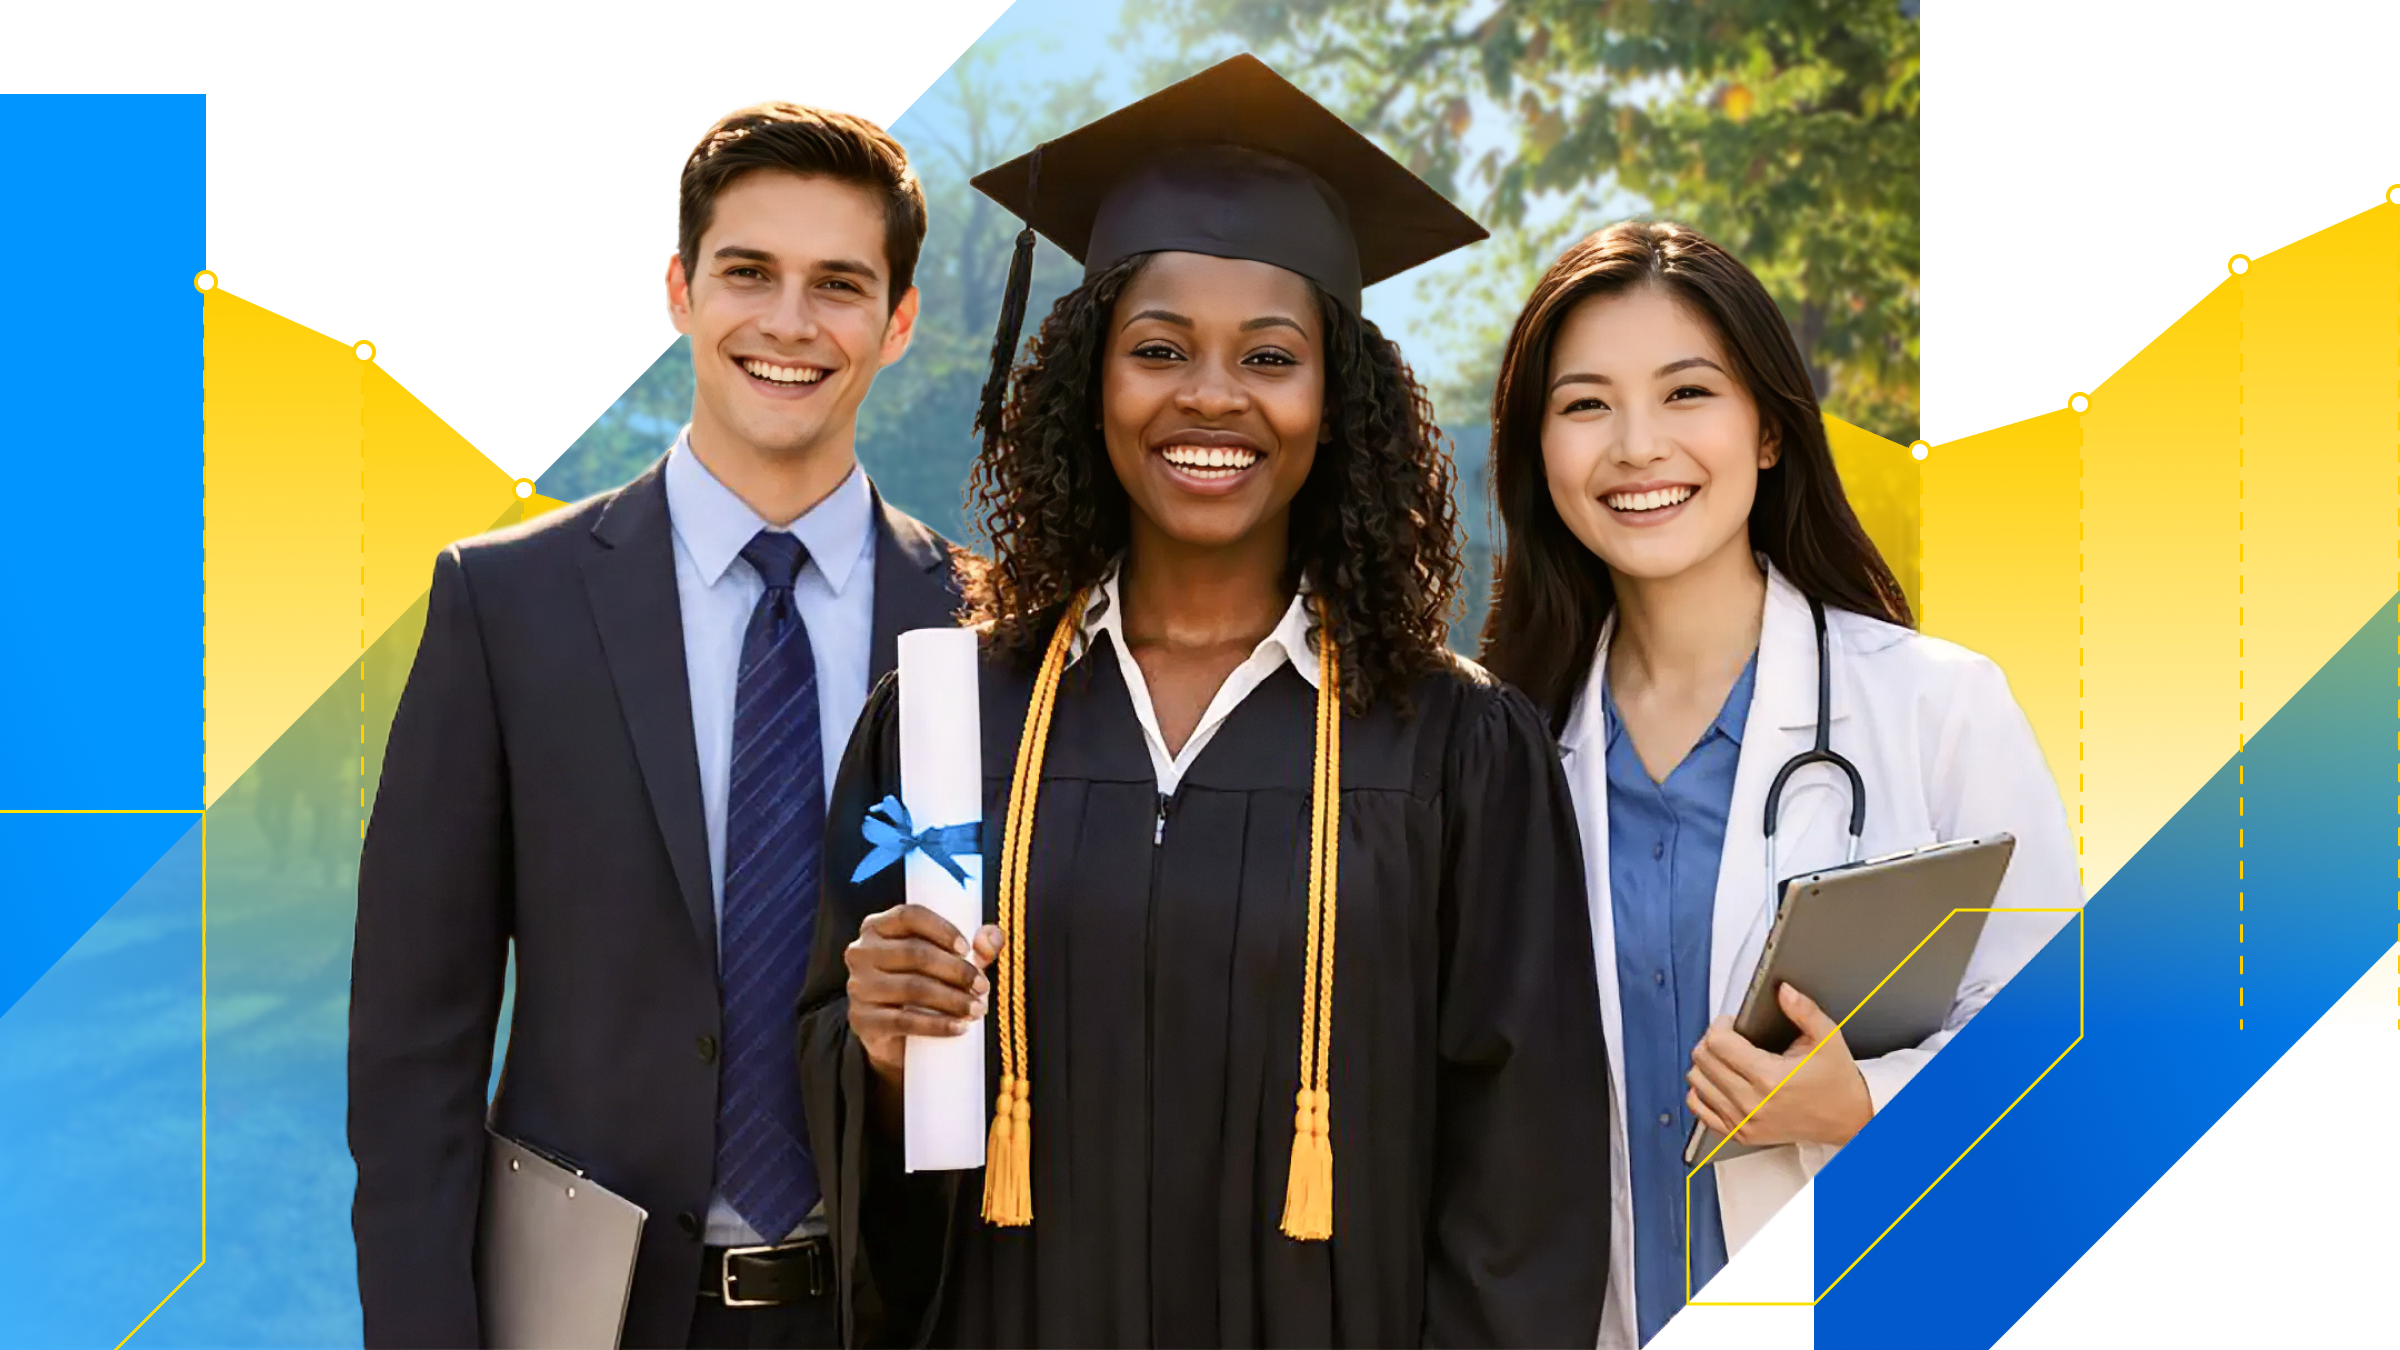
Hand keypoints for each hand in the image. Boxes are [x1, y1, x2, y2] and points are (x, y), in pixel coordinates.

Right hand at [844, 905, 1002, 1085]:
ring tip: (977, 1009)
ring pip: (912, 987)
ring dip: (952, 999)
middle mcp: (862, 952)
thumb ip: (975, 945)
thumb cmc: (922, 984)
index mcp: (878, 927)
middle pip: (914, 952)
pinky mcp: (863, 1020)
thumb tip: (991, 937)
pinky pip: (904, 1021)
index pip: (908, 915)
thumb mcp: (946, 961)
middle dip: (956, 970)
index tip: (967, 948)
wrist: (893, 1034)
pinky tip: (960, 1027)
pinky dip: (937, 1025)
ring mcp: (859, 987)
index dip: (941, 928)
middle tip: (983, 986)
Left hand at [1685, 983, 1873, 1149]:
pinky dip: (1702, 1091)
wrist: (1848, 1120)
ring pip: (1696, 1082)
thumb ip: (1804, 1011)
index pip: (1718, 1043)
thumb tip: (1784, 991)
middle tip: (1729, 1036)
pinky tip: (1719, 1081)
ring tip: (1726, 1057)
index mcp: (1770, 1078)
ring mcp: (1743, 1121)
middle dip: (1711, 1040)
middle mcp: (1752, 1103)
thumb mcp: (1828, 1040)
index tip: (1731, 1022)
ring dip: (1705, 1064)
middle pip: (1702, 1060)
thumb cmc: (1837, 1082)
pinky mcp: (1740, 1134)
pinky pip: (1699, 1108)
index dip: (1720, 1024)